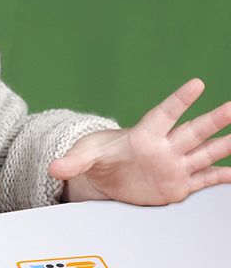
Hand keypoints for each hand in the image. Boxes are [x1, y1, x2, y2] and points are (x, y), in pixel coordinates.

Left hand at [49, 79, 230, 204]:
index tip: (197, 84)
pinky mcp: (179, 184)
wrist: (107, 176)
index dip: (179, 100)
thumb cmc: (98, 158)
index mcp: (143, 136)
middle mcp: (165, 148)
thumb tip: (53, 167)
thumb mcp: (84, 159)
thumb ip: (72, 162)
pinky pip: (205, 179)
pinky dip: (222, 176)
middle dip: (215, 120)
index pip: (163, 115)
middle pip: (194, 131)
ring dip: (226, 144)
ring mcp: (174, 165)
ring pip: (206, 152)